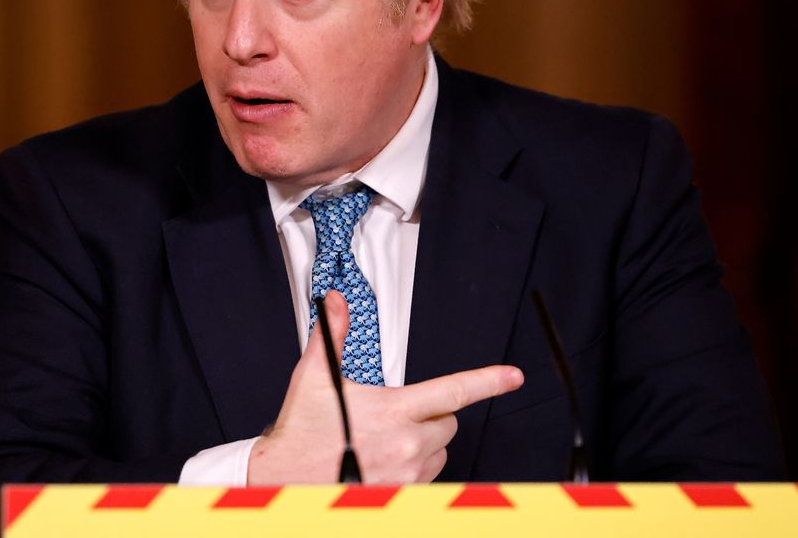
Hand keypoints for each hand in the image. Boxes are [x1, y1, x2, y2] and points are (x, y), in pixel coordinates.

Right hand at [247, 290, 523, 483]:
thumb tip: (337, 302)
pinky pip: (429, 475)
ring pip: (441, 449)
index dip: (488, 381)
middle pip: (449, 421)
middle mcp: (407, 445)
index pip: (453, 391)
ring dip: (425, 441)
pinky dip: (417, 465)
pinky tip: (387, 459)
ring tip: (386, 438)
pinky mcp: (403, 495)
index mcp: (393, 411)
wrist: (284, 479)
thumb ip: (332, 336)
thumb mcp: (316, 378)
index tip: (513, 376)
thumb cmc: (301, 432)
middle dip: (432, 413)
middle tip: (397, 413)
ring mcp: (407, 475)